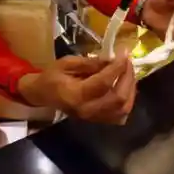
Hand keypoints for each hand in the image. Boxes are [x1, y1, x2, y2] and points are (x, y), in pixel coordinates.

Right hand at [19, 53, 135, 124]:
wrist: (42, 95)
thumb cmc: (52, 77)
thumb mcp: (67, 63)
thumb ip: (90, 62)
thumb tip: (111, 59)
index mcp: (77, 95)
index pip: (104, 82)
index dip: (118, 67)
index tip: (124, 53)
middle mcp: (88, 110)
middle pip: (118, 98)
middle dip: (128, 77)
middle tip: (128, 61)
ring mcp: (93, 118)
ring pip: (123, 109)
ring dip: (131, 90)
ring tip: (128, 72)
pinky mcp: (97, 120)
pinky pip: (119, 115)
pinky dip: (127, 101)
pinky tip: (125, 87)